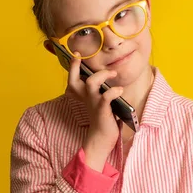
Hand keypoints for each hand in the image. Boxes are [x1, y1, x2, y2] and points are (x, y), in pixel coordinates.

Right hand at [65, 52, 122, 168]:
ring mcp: (94, 103)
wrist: (102, 138)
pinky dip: (113, 91)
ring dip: (102, 75)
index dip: (73, 66)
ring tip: (113, 74)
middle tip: (80, 57)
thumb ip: (103, 90)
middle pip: (74, 80)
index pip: (74, 79)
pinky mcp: (102, 110)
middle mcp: (86, 98)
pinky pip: (106, 97)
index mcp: (84, 96)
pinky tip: (119, 90)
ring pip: (91, 83)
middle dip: (75, 67)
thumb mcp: (101, 102)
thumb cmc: (104, 118)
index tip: (75, 54)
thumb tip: (113, 75)